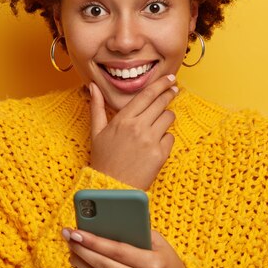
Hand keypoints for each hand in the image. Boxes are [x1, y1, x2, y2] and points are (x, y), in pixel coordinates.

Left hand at [62, 228, 187, 267]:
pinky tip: (79, 263)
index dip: (94, 241)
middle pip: (104, 265)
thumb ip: (137, 231)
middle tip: (68, 235)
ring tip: (70, 248)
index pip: (117, 251)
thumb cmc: (166, 260)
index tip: (77, 231)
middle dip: (82, 249)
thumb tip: (108, 218)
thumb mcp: (159, 243)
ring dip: (81, 263)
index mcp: (153, 263)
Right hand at [89, 75, 177, 189]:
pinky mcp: (160, 154)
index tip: (169, 78)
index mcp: (123, 119)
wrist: (112, 188)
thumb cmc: (103, 159)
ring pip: (168, 118)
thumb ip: (97, 106)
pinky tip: (156, 143)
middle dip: (169, 94)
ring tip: (160, 121)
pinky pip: (170, 137)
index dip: (160, 84)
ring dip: (167, 117)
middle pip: (161, 103)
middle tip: (174, 89)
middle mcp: (138, 127)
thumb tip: (93, 86)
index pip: (146, 95)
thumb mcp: (97, 131)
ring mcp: (150, 141)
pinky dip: (165, 138)